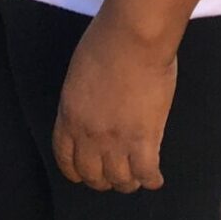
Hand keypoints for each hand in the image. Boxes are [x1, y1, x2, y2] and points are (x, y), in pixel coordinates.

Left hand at [52, 11, 176, 193]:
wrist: (133, 36)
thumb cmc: (106, 41)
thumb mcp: (79, 73)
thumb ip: (82, 101)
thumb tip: (93, 113)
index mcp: (69, 115)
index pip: (65, 158)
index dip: (76, 171)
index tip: (84, 174)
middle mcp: (89, 135)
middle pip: (92, 176)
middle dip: (102, 180)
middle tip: (113, 176)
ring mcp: (117, 141)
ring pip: (120, 181)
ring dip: (128, 182)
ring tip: (136, 176)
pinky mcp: (145, 140)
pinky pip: (146, 174)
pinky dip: (151, 180)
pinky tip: (155, 177)